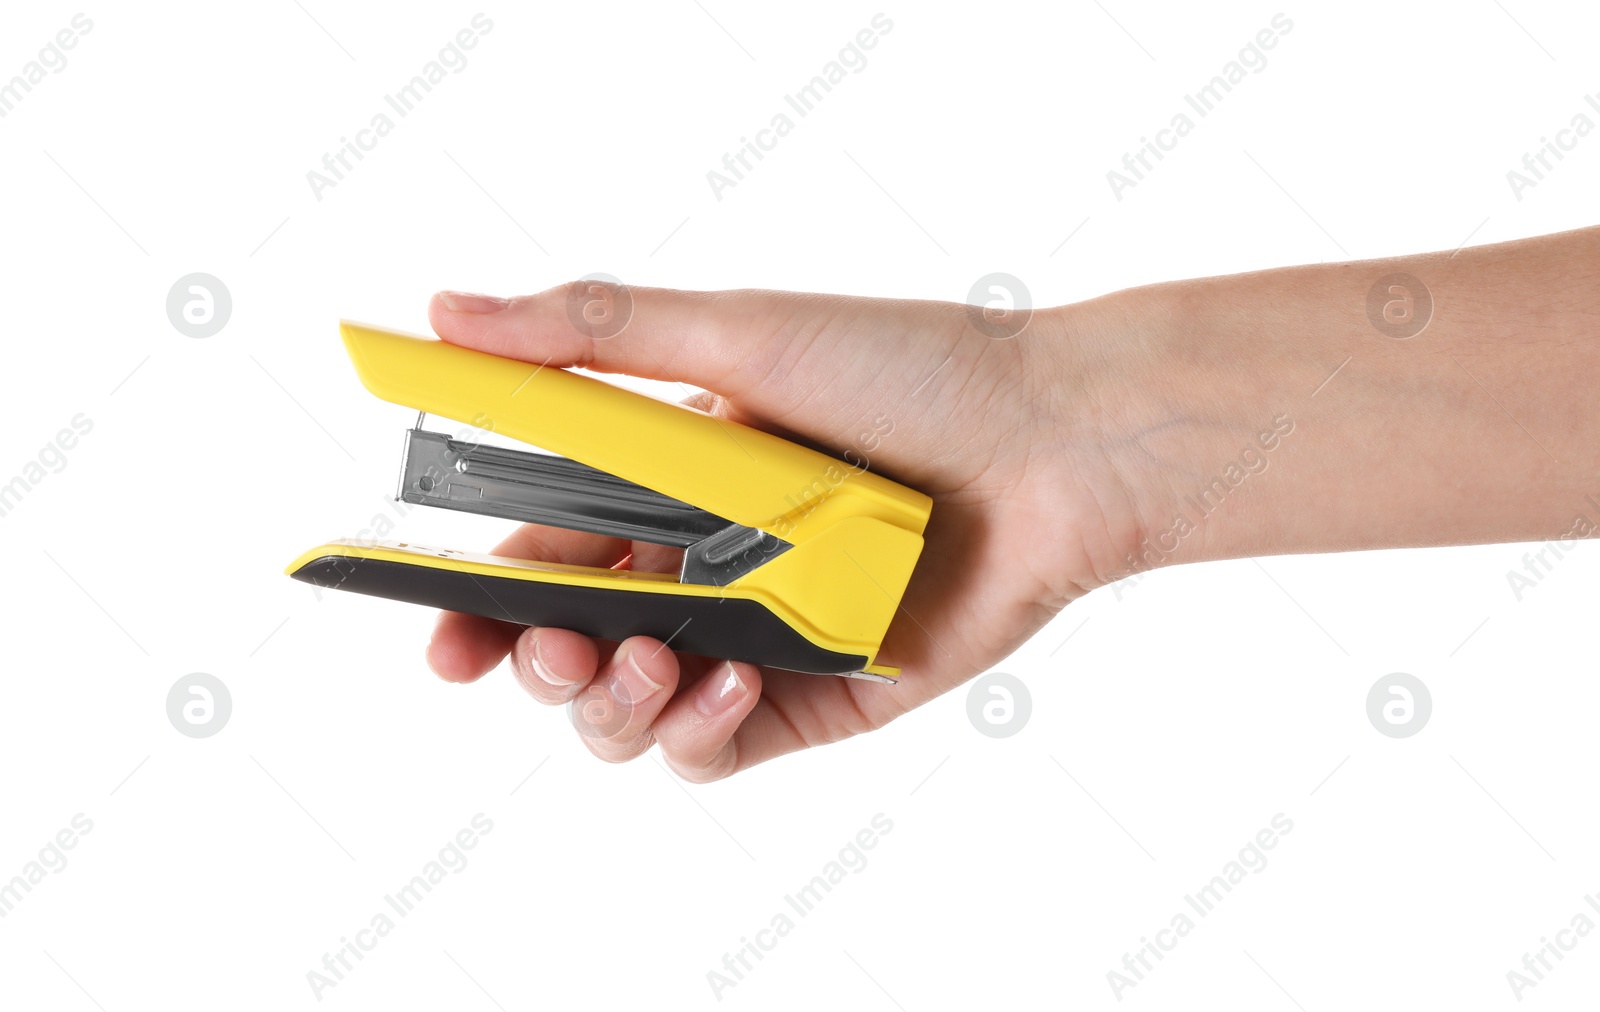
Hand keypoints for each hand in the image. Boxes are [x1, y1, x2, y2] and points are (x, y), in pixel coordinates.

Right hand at [421, 283, 1137, 779]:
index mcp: (662, 487)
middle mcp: (698, 567)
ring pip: (627, 716)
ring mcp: (753, 639)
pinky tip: (726, 678)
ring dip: (610, 702)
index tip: (429, 622)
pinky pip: (717, 752)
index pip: (534, 558)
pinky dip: (698, 731)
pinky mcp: (813, 697)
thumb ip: (589, 335)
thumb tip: (444, 312)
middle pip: (564, 651)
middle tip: (542, 643)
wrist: (1054, 443)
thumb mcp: (737, 332)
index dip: (467, 599)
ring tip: (654, 653)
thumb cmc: (909, 369)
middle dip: (530, 662)